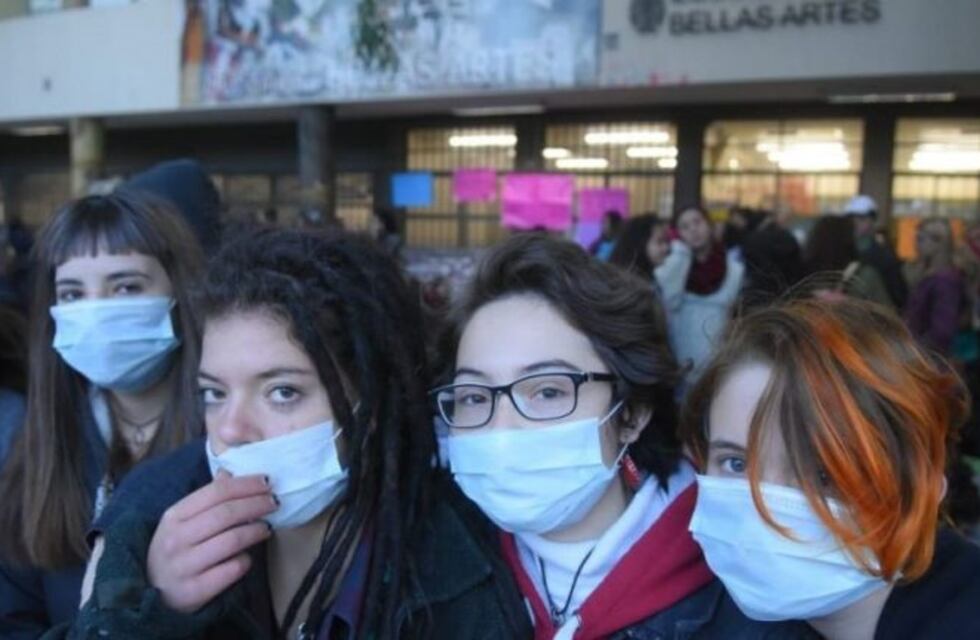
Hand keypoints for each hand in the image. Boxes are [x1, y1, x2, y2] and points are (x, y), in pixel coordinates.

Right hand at [147, 471, 276, 612]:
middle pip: (226, 514)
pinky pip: (231, 570)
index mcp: (173, 516)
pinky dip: (245, 560)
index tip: (267, 482)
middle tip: (274, 503)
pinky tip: (248, 557)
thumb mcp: (182, 522)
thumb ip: (206, 498)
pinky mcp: (194, 591)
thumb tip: (229, 472)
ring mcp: (183, 567)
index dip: (245, 485)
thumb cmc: (176, 550)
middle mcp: (176, 540)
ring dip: (255, 531)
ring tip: (267, 528)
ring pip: (231, 541)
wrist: (151, 594)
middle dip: (256, 505)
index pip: (215, 492)